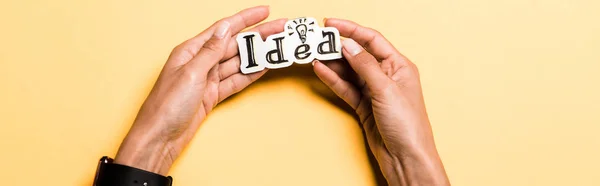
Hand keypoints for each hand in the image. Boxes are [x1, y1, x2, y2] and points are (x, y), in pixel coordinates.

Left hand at [113, 6, 285, 174]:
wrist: (161, 138)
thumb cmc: (166, 105)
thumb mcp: (191, 73)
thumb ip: (211, 50)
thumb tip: (225, 29)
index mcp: (191, 50)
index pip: (223, 28)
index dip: (245, 18)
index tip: (265, 11)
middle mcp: (200, 62)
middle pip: (234, 44)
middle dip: (258, 35)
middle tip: (280, 28)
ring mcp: (207, 79)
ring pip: (237, 62)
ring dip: (257, 54)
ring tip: (277, 47)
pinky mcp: (212, 95)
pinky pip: (235, 80)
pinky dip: (250, 74)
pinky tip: (264, 67)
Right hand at [313, 18, 449, 184]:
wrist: (405, 157)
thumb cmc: (407, 125)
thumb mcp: (386, 89)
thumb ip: (365, 65)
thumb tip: (348, 44)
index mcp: (399, 65)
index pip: (372, 39)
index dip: (351, 29)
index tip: (331, 23)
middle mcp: (386, 75)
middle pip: (358, 54)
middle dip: (338, 46)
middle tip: (318, 39)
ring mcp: (373, 90)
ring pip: (349, 71)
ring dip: (332, 63)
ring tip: (313, 53)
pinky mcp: (363, 105)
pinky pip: (345, 87)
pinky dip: (333, 79)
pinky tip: (320, 70)